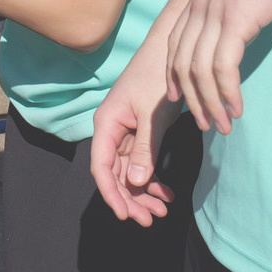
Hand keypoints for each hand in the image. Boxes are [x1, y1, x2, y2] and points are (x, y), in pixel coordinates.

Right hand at [90, 56, 182, 225]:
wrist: (170, 51)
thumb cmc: (157, 78)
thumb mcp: (153, 117)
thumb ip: (144, 150)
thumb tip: (136, 184)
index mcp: (107, 123)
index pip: (101, 166)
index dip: (111, 193)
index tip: (125, 216)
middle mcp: (112, 130)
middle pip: (114, 173)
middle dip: (130, 198)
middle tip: (150, 220)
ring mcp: (126, 131)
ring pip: (129, 171)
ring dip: (143, 193)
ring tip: (162, 211)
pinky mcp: (139, 132)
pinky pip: (141, 162)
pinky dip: (153, 179)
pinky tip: (168, 194)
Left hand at [166, 0, 271, 132]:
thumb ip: (230, 5)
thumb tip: (237, 28)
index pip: (174, 43)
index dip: (173, 73)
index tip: (180, 98)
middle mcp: (199, 6)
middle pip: (181, 62)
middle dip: (191, 98)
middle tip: (205, 123)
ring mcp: (215, 13)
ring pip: (199, 70)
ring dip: (210, 103)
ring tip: (223, 126)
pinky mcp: (236, 20)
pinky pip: (223, 67)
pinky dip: (227, 92)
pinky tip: (236, 108)